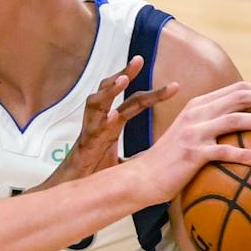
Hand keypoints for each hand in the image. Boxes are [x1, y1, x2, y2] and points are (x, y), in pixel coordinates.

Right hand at [41, 57, 177, 187]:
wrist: (74, 191)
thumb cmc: (95, 175)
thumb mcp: (126, 163)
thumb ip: (142, 156)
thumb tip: (164, 156)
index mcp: (112, 124)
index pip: (134, 102)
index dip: (154, 94)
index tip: (175, 86)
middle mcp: (100, 121)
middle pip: (111, 90)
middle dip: (125, 73)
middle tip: (139, 58)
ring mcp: (91, 131)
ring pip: (96, 102)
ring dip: (109, 89)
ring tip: (123, 79)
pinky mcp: (85, 146)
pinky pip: (91, 129)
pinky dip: (101, 121)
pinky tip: (112, 116)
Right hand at [126, 80, 250, 203]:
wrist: (142, 178)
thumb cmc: (171, 160)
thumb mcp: (191, 134)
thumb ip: (212, 124)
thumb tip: (241, 124)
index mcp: (199, 105)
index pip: (238, 89)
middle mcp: (197, 113)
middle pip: (241, 97)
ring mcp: (194, 132)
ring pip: (236, 119)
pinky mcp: (192, 153)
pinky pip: (224, 152)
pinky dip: (245, 155)